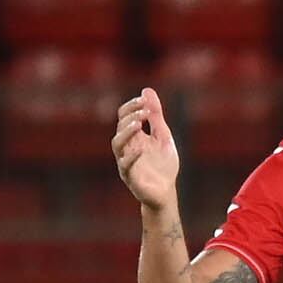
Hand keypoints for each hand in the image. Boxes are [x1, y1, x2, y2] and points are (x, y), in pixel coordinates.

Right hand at [112, 87, 182, 212]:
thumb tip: (147, 90)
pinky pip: (125, 165)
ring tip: (139, 123)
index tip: (145, 100)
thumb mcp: (163, 136)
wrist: (166, 192)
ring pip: (117, 144)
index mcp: (133, 136)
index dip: (132, 106)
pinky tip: (141, 148)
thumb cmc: (162, 165)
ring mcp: (126, 161)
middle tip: (145, 109)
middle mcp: (126, 147)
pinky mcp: (130, 176)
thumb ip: (156, 116)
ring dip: (126, 132)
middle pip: (120, 127)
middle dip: (131, 116)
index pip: (124, 116)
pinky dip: (132, 156)